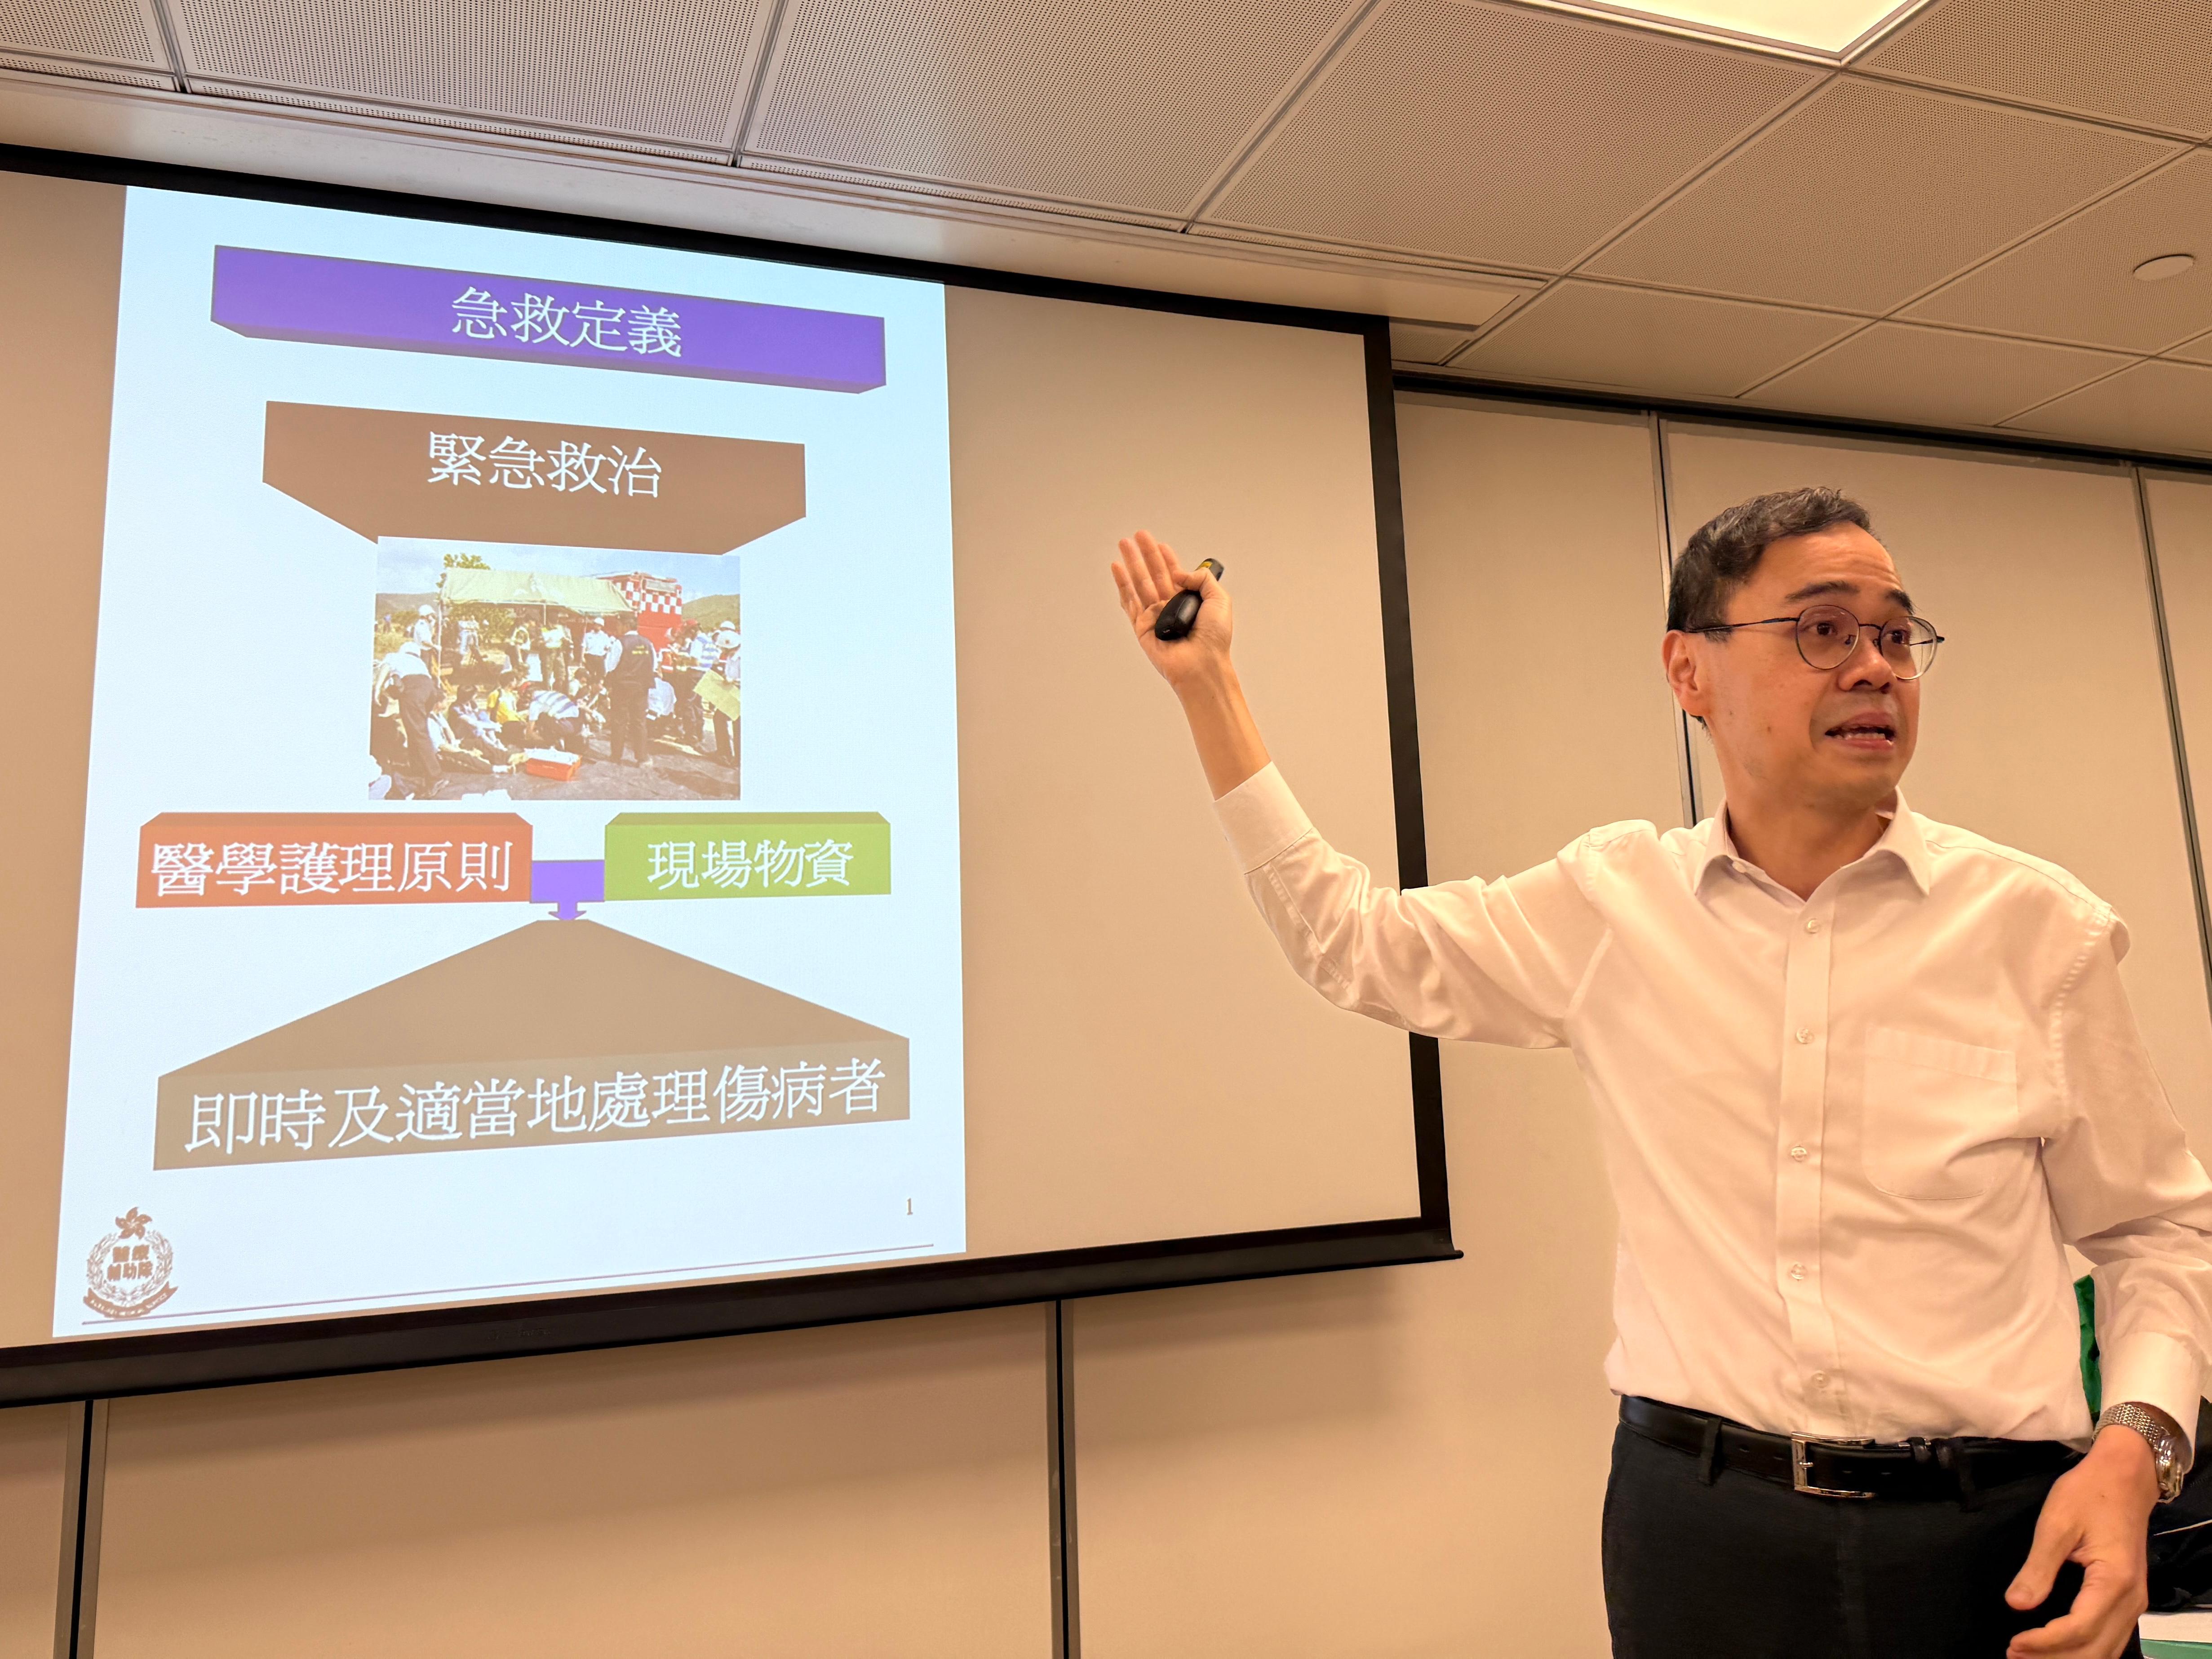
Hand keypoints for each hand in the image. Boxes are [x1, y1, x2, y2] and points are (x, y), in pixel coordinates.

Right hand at [1111, 530, 1234, 693]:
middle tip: (1137, 535)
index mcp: (1189, 601)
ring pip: (1140, 583)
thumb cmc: (1215, 639)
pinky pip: (1130, 602)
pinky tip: (1118, 569)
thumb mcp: (1220, 599)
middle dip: (1145, 553)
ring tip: (1124, 544)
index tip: (1160, 544)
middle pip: (1154, 574)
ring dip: (1131, 562)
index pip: (1175, 574)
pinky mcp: (1142, 627)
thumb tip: (1179, 573)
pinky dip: (1122, 584)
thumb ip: (1202, 579)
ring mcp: (1155, 616)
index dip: (1167, 558)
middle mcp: (1171, 607)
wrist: (1203, 663)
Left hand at [2004, 1426, 2157, 1657]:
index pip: (2078, 1628)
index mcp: (2113, 1582)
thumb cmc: (2089, 1494)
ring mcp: (2134, 1602)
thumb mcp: (2056, 1525)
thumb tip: (2017, 1604)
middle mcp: (2132, 1600)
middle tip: (2015, 1658)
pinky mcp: (2129, 1599)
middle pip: (2095, 1648)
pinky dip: (2087, 1650)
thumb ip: (2038, 1567)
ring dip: (2071, 1658)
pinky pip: (2111, 1637)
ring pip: (2107, 1649)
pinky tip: (2061, 1650)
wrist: (2124, 1477)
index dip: (2045, 1643)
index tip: (2014, 1645)